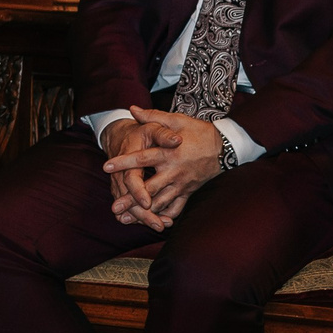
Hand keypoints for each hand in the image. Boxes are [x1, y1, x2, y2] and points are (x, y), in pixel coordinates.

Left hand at [103, 107, 226, 230]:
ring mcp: (182, 184)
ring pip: (160, 202)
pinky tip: (151, 223)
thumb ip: (153, 117)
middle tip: (114, 206)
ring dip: (143, 212)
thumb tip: (131, 109)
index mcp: (169, 153)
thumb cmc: (199, 132)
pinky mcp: (189, 192)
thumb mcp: (177, 120)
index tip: (106, 166)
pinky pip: (176, 208)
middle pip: (150, 188)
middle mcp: (174, 171)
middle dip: (131, 199)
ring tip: (124, 219)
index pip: (142, 159)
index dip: (124, 162)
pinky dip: (164, 216)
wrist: (226, 147)